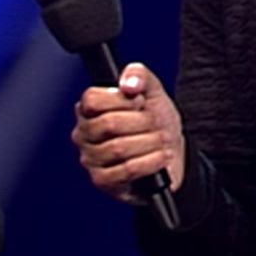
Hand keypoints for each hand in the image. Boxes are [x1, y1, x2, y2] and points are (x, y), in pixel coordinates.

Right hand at [71, 63, 185, 202]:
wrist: (171, 152)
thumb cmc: (156, 122)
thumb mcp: (152, 91)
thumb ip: (139, 75)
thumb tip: (128, 83)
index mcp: (89, 110)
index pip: (92, 99)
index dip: (122, 100)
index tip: (139, 102)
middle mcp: (84, 134)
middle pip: (109, 123)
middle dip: (142, 122)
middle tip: (155, 123)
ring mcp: (90, 159)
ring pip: (119, 148)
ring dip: (149, 143)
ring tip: (161, 140)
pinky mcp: (103, 180)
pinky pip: (126, 170)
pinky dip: (149, 162)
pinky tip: (160, 157)